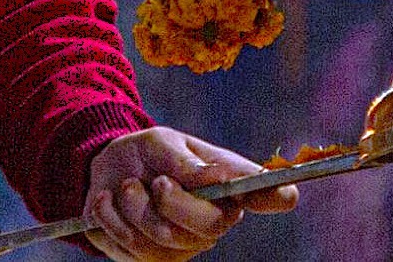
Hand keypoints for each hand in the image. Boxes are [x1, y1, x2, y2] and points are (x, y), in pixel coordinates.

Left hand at [83, 128, 297, 261]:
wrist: (106, 172)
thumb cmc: (147, 154)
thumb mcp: (163, 143)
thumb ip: (186, 162)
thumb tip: (220, 178)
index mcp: (228, 187)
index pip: (265, 194)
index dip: (275, 196)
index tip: (285, 193)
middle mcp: (215, 222)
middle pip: (207, 227)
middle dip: (171, 201)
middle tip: (154, 179)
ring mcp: (184, 248)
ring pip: (160, 240)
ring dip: (131, 205)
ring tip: (126, 187)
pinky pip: (129, 250)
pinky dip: (109, 219)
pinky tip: (109, 203)